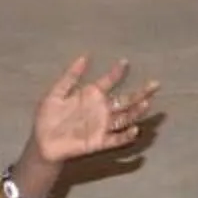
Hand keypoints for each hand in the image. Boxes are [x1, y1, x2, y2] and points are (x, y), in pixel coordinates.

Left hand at [30, 57, 158, 162]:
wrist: (42, 141)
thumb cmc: (48, 117)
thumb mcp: (56, 93)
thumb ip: (70, 76)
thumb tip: (85, 56)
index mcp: (91, 95)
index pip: (109, 81)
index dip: (117, 72)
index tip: (124, 62)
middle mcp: (101, 109)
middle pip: (126, 100)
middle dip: (141, 92)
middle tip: (155, 84)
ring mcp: (102, 126)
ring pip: (126, 117)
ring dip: (137, 111)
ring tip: (147, 103)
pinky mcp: (99, 142)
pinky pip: (116, 139)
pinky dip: (126, 135)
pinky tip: (134, 130)